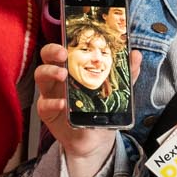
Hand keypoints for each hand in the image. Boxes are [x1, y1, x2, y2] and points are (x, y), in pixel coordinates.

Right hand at [33, 41, 140, 169]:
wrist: (95, 140)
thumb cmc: (101, 111)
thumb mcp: (117, 91)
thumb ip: (127, 74)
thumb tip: (136, 54)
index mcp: (74, 67)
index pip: (65, 47)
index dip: (64, 39)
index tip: (71, 37)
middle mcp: (60, 77)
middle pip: (47, 56)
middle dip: (52, 51)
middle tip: (63, 54)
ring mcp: (51, 93)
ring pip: (40, 75)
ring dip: (50, 72)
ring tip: (62, 75)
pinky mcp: (47, 111)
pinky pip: (44, 104)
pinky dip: (52, 103)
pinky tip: (62, 105)